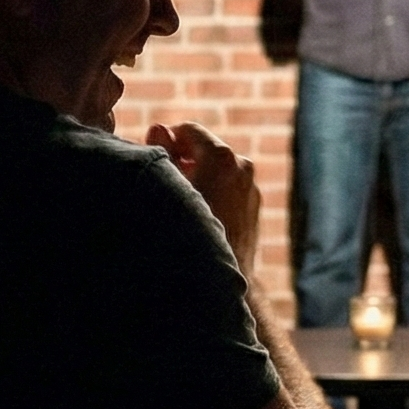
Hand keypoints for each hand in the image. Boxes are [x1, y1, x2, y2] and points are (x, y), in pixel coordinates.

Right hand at [147, 122, 260, 270]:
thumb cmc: (185, 232)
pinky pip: (229, 187)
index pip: (188, 130)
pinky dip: (214, 191)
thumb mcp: (165, 188)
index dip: (168, 141)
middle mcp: (242, 166)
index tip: (155, 161)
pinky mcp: (254, 205)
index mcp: (222, 156)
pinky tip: (199, 214)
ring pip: (218, 169)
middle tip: (165, 182)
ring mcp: (251, 186)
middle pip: (205, 149)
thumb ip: (161, 151)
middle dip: (184, 159)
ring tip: (180, 201)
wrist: (216, 280)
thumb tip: (158, 128)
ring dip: (199, 176)